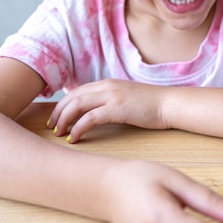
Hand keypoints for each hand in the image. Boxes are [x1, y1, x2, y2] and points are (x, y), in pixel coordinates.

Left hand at [49, 80, 165, 141]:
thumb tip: (96, 115)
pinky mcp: (117, 108)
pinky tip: (73, 138)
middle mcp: (107, 86)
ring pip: (77, 106)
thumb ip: (111, 102)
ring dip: (64, 120)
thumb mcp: (127, 99)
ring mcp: (112, 96)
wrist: (170, 104)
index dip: (63, 105)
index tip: (57, 118)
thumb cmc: (152, 106)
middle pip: (72, 97)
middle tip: (52, 127)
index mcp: (108, 84)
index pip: (77, 92)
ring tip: (59, 133)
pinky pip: (89, 118)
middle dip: (58, 112)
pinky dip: (77, 128)